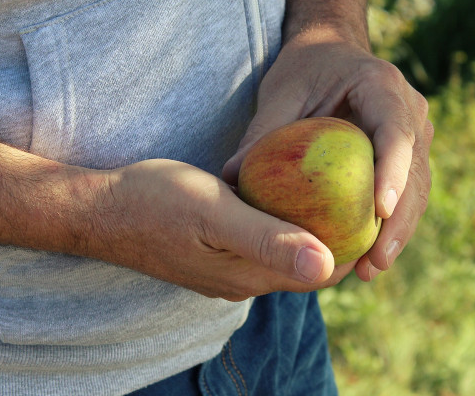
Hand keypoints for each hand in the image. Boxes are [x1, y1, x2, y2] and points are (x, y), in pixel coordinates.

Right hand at [87, 159, 354, 300]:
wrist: (99, 210)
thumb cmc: (155, 203)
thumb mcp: (214, 213)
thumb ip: (268, 239)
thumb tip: (325, 265)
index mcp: (248, 276)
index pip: (319, 273)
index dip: (352, 248)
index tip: (376, 212)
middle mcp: (241, 282)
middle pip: (304, 266)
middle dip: (337, 239)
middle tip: (362, 196)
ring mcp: (223, 271)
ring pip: (282, 255)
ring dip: (309, 231)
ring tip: (334, 193)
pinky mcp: (210, 256)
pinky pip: (259, 245)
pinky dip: (280, 224)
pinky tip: (283, 195)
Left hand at [222, 27, 432, 281]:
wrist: (330, 53)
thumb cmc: (303, 70)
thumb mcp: (279, 94)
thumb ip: (262, 134)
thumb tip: (231, 180)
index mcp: (383, 86)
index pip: (396, 132)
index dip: (394, 172)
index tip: (380, 211)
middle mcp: (410, 109)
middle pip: (416, 171)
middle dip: (400, 220)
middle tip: (376, 262)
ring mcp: (415, 133)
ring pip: (418, 189)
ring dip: (399, 232)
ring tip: (372, 269)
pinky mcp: (408, 155)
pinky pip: (405, 194)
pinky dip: (390, 225)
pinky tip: (367, 258)